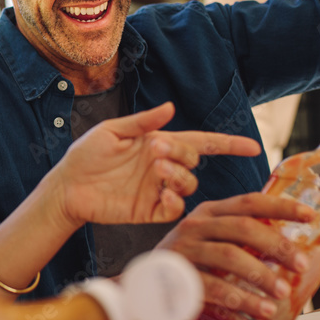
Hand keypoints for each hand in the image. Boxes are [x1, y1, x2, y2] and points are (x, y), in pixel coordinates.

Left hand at [52, 102, 261, 225]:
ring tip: (156, 167)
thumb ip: (142, 122)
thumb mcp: (112, 131)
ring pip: (189, 185)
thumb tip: (171, 108)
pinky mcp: (149, 212)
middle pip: (194, 161)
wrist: (66, 187)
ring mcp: (157, 190)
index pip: (201, 143)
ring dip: (179, 175)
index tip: (253, 146)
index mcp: (157, 144)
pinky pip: (174, 209)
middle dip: (182, 153)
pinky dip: (174, 201)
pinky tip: (162, 194)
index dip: (227, 145)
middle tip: (156, 149)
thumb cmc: (85, 156)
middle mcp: (162, 167)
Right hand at [154, 193, 314, 319]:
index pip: (249, 202)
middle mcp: (195, 226)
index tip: (310, 216)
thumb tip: (290, 252)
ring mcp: (185, 250)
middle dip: (276, 246)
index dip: (281, 207)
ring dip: (260, 277)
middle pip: (243, 228)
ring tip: (281, 296)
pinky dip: (236, 304)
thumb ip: (239, 239)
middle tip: (300, 265)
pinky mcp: (177, 277)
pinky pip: (212, 290)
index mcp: (209, 212)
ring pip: (229, 258)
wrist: (140, 284)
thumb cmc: (186, 262)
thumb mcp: (208, 239)